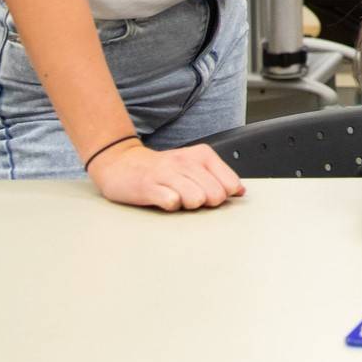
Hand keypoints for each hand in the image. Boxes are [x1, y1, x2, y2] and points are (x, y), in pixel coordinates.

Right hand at [87, 138, 245, 209]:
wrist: (121, 163)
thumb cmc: (161, 169)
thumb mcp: (194, 167)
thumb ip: (218, 177)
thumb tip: (241, 192)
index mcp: (202, 155)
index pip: (230, 184)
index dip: (222, 195)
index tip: (208, 194)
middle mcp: (186, 161)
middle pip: (215, 196)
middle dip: (206, 203)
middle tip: (190, 197)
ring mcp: (166, 173)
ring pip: (196, 199)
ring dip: (187, 205)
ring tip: (175, 197)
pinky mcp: (148, 186)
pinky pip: (170, 202)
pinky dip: (169, 206)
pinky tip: (162, 200)